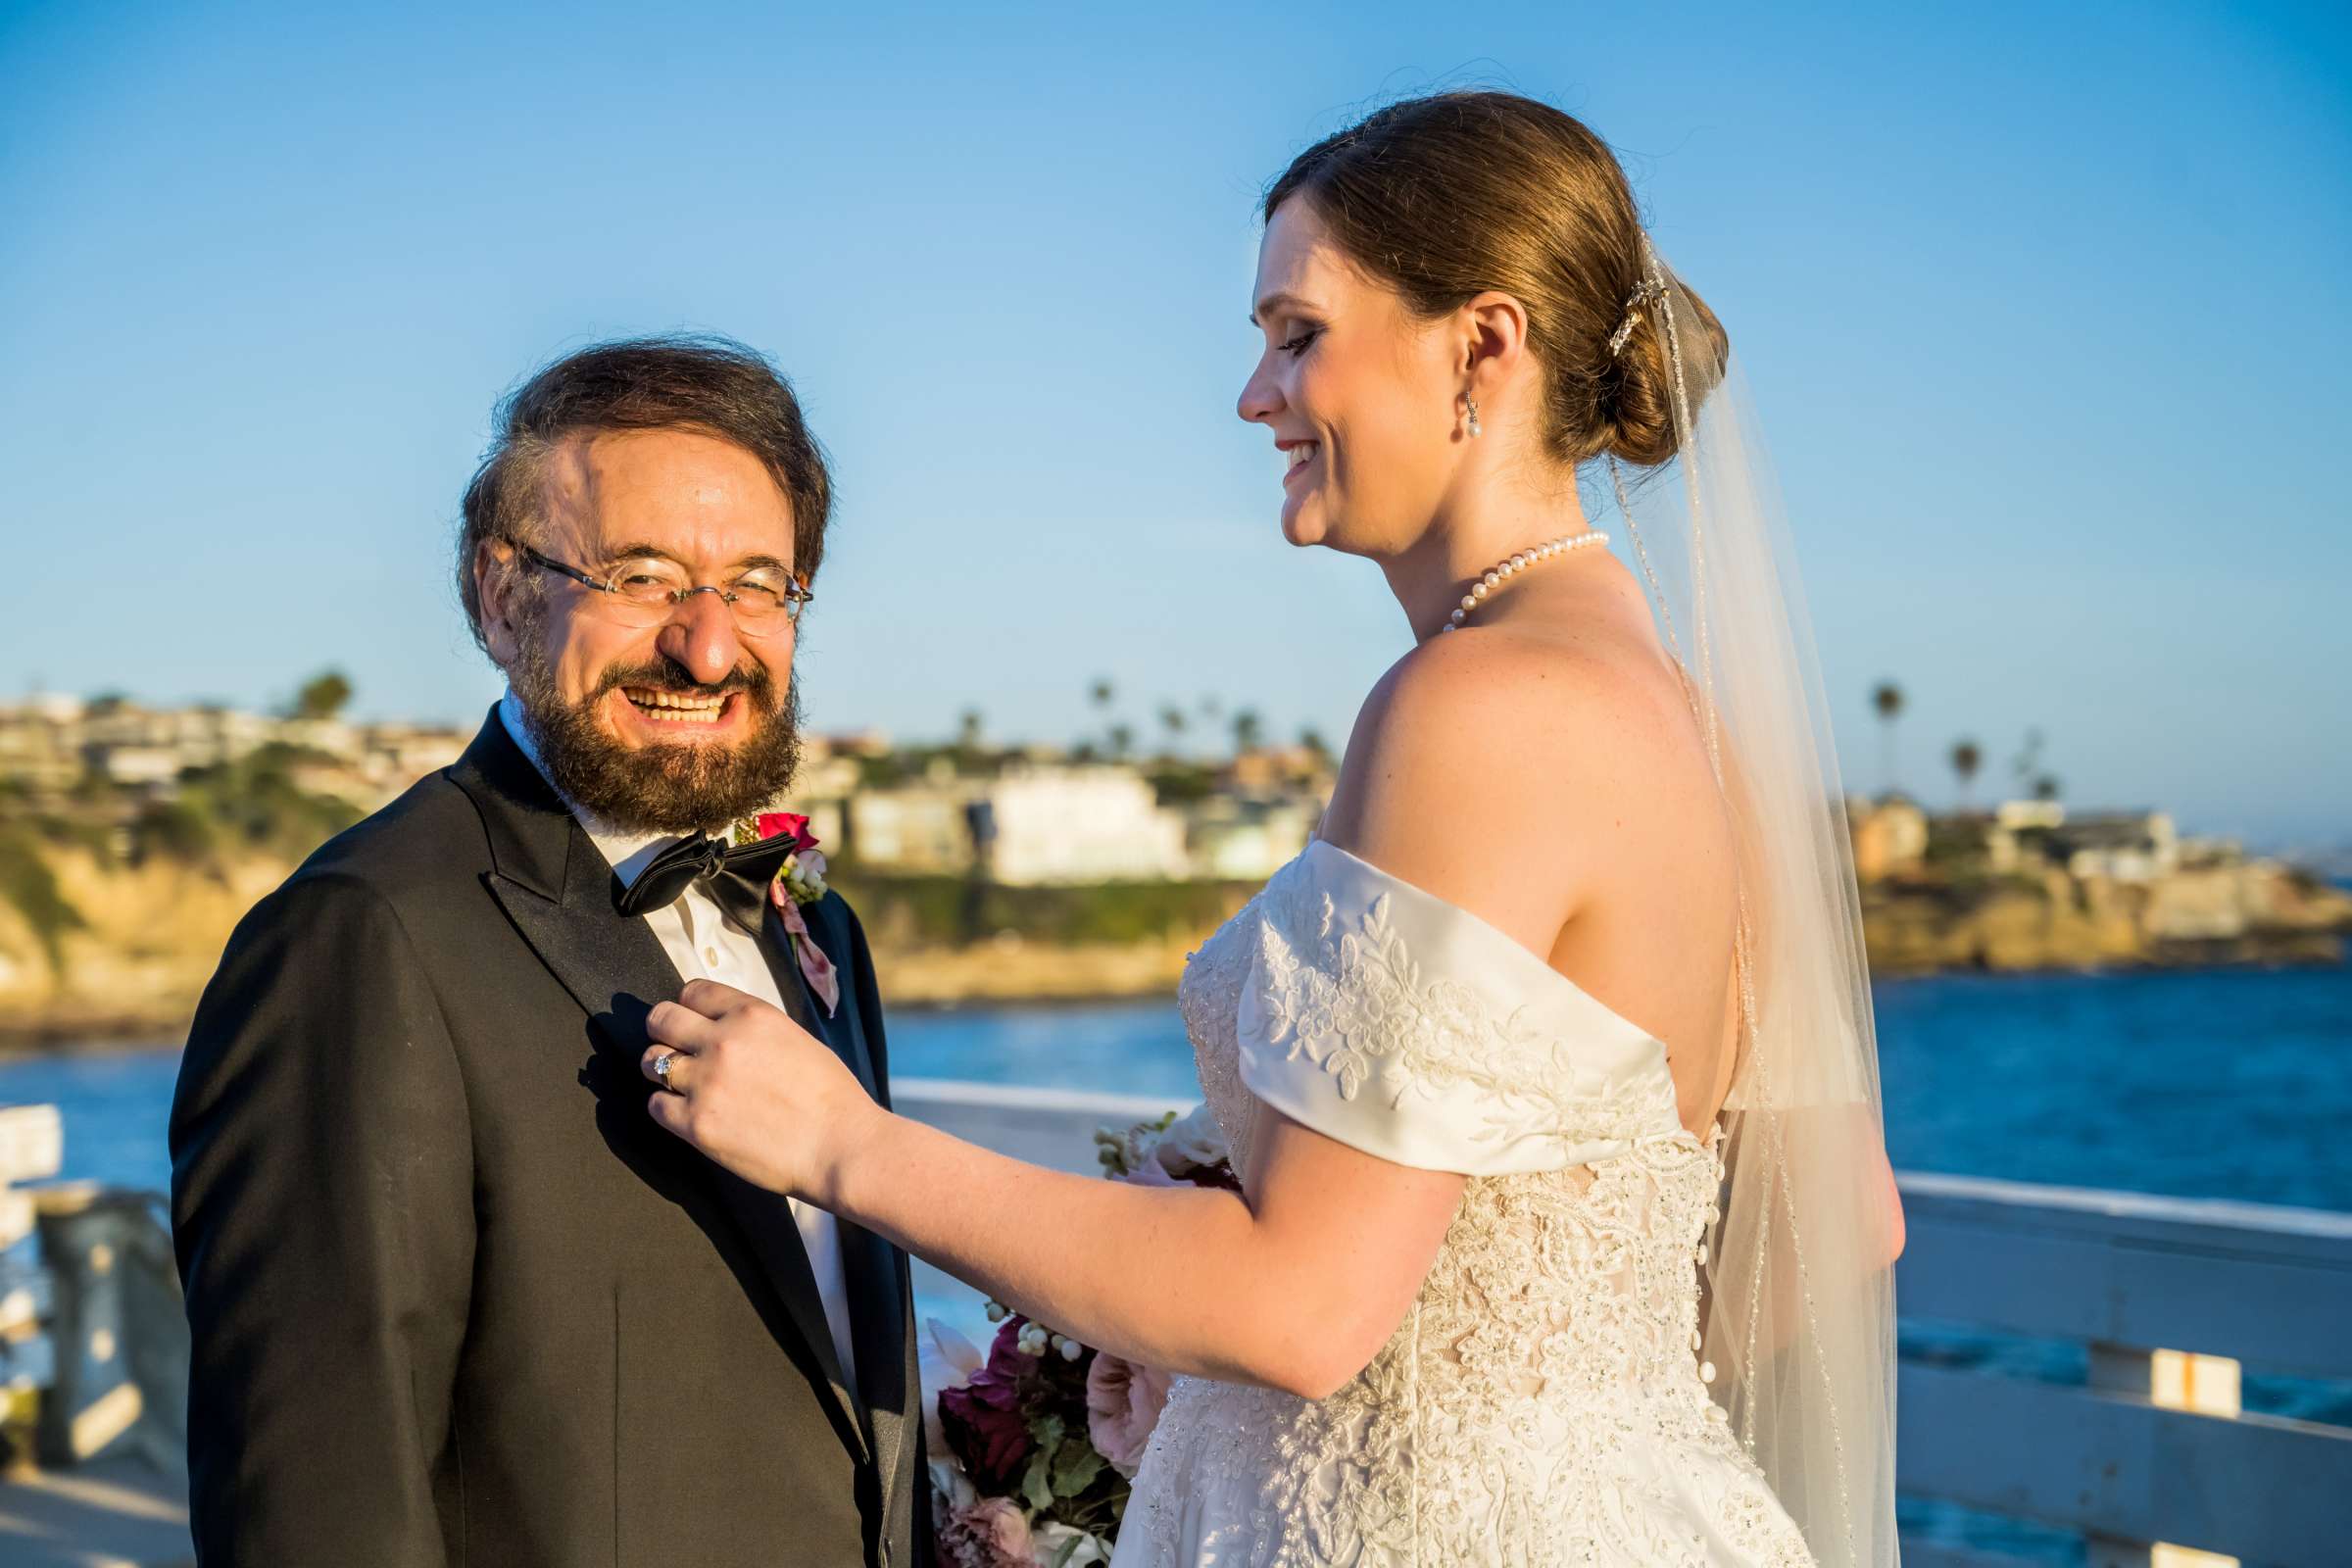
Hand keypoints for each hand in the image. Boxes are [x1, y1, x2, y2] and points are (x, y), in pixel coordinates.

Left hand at [641, 979, 881, 1201]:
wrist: (841, 1146)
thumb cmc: (830, 1097)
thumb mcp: (795, 1038)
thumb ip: (753, 1028)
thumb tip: (721, 1028)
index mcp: (752, 1015)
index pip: (692, 991)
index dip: (689, 1007)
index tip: (692, 1022)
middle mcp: (723, 1042)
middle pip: (661, 1019)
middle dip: (664, 1031)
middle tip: (675, 1048)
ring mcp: (706, 1083)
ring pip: (651, 1061)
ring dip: (663, 1070)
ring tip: (682, 1083)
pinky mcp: (696, 1124)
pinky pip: (656, 1105)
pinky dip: (667, 1107)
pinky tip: (688, 1113)